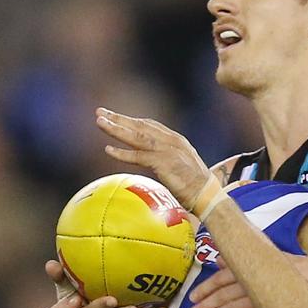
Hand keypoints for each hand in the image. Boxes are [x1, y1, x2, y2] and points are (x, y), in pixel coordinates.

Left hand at [95, 108, 209, 209]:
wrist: (208, 195)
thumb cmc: (197, 187)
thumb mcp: (183, 167)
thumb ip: (169, 161)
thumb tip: (158, 165)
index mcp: (176, 140)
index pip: (150, 125)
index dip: (131, 120)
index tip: (115, 116)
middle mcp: (171, 140)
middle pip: (140, 125)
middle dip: (119, 118)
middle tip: (100, 112)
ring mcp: (168, 151)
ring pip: (137, 136)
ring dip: (116, 128)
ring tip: (99, 122)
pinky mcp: (164, 163)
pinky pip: (139, 156)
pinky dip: (123, 153)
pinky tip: (108, 150)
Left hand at [189, 255, 307, 307]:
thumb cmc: (294, 271)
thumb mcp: (266, 261)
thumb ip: (242, 263)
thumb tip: (219, 261)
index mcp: (254, 266)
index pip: (225, 276)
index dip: (208, 287)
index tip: (193, 298)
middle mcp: (258, 278)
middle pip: (227, 293)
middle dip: (207, 304)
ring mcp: (267, 294)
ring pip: (236, 306)